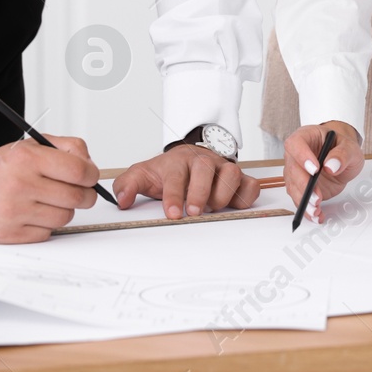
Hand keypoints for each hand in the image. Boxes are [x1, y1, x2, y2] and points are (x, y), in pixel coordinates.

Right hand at [0, 134, 97, 242]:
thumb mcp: (29, 146)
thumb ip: (65, 147)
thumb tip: (91, 166)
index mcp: (27, 159)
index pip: (78, 171)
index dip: (91, 175)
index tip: (90, 177)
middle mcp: (20, 185)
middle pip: (76, 198)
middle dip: (85, 196)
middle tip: (80, 192)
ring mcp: (15, 212)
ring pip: (64, 217)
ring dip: (64, 210)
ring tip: (50, 201)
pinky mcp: (11, 234)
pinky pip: (47, 233)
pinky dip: (46, 225)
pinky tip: (34, 213)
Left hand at [113, 144, 257, 218]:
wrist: (188, 158)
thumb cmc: (168, 171)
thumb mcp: (144, 175)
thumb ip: (127, 186)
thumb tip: (122, 200)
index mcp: (178, 161)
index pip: (176, 175)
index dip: (174, 195)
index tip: (171, 213)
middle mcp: (203, 161)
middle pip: (205, 169)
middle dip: (200, 192)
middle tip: (193, 211)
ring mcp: (222, 168)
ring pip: (231, 173)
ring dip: (223, 192)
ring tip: (212, 207)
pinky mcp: (239, 179)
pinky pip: (250, 184)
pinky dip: (246, 195)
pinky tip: (235, 205)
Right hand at [284, 121, 364, 223]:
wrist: (341, 157)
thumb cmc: (342, 147)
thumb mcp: (349, 147)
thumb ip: (342, 154)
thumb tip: (331, 165)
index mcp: (305, 137)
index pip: (295, 144)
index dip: (302, 157)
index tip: (315, 170)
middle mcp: (296, 155)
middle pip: (292, 170)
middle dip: (304, 186)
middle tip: (317, 198)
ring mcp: (296, 172)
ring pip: (293, 188)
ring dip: (303, 201)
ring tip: (317, 211)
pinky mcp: (300, 188)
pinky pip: (299, 199)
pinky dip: (306, 210)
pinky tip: (317, 215)